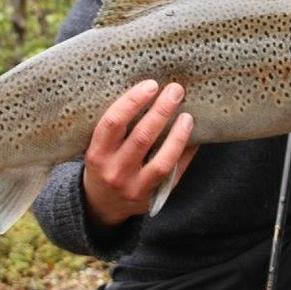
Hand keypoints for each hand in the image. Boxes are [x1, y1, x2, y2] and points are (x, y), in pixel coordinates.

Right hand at [82, 80, 197, 226]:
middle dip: (161, 111)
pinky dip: (185, 154)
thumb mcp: (99, 146)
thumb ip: (116, 126)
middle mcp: (114, 171)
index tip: (151, 85)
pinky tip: (194, 138)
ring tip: (188, 116)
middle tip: (175, 90)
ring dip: (178, 135)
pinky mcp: (152, 197)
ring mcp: (134, 187)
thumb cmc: (104, 163)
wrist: (101, 204)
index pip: (113, 122)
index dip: (133, 101)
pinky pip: (173, 174)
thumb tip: (150, 91)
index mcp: (97, 153)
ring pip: (162, 161)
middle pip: (141, 137)